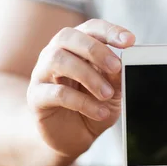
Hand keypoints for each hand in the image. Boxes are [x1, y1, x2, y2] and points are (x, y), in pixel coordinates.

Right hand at [27, 19, 134, 157]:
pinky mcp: (36, 97)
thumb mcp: (111, 92)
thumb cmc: (91, 107)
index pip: (90, 28)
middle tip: (116, 67)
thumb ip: (116, 77)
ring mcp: (42, 74)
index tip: (130, 41)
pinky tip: (100, 112)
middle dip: (96, 50)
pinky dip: (82, 102)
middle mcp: (55, 54)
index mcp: (76, 46)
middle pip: (69, 37)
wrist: (71, 137)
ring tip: (107, 94)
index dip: (109, 31)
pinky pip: (57, 93)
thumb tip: (124, 65)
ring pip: (59, 60)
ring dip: (88, 76)